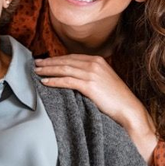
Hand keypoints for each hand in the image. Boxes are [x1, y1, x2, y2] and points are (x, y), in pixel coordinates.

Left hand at [34, 54, 157, 163]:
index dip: (56, 59)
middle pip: (65, 61)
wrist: (128, 108)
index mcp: (97, 60)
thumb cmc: (116, 98)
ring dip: (48, 70)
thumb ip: (90, 74)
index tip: (45, 61)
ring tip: (37, 72)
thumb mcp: (103, 80)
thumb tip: (73, 76)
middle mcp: (94, 64)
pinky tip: (45, 82)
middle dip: (49, 62)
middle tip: (36, 64)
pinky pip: (67, 81)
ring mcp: (92, 73)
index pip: (71, 57)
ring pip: (64, 69)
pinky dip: (54, 81)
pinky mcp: (89, 85)